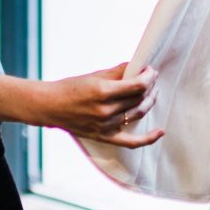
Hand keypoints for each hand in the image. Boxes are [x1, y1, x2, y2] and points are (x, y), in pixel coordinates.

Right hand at [33, 63, 163, 148]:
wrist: (50, 106)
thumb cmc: (70, 87)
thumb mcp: (93, 76)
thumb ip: (117, 72)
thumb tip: (138, 67)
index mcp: (102, 91)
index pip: (138, 85)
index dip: (149, 76)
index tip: (150, 70)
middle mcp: (106, 110)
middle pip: (139, 98)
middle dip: (150, 86)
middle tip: (151, 77)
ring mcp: (106, 126)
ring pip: (138, 113)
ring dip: (149, 101)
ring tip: (151, 92)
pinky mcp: (105, 137)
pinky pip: (132, 142)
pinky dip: (148, 138)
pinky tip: (160, 131)